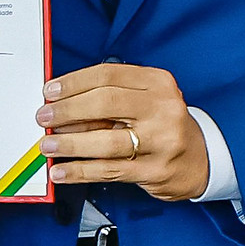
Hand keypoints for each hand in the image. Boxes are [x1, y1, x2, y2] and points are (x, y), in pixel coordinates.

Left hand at [36, 64, 208, 200]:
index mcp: (158, 82)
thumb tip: (62, 104)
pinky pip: (109, 170)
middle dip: (68, 110)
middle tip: (45, 117)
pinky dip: (80, 171)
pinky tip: (62, 171)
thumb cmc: (164, 124)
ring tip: (48, 145)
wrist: (199, 159)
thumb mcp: (146, 100)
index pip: (108, 75)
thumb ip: (110, 98)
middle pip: (105, 103)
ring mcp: (161, 141)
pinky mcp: (154, 171)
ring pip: (105, 141)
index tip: (51, 91)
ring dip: (69, 144)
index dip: (74, 82)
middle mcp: (162, 108)